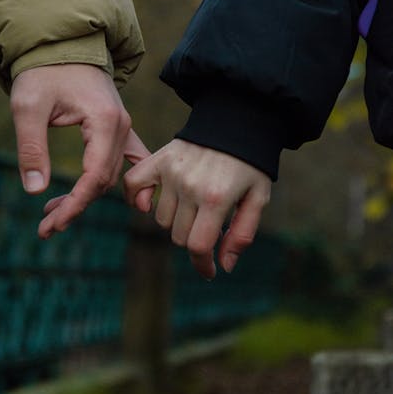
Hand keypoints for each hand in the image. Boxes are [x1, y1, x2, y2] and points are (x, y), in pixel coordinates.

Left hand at [10, 63, 148, 237]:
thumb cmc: (42, 73)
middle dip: (76, 206)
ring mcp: (123, 127)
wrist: (60, 46)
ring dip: (86, 197)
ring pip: (110, 174)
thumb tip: (35, 191)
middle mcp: (121, 126)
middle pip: (104, 180)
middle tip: (45, 228)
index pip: (94, 176)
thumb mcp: (27, 107)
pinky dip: (126, 182)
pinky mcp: (117, 128)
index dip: (75, 204)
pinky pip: (128, 160)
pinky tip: (135, 204)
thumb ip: (31, 148)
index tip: (52, 224)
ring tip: (53, 216)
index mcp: (104, 121)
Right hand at [123, 139, 270, 278]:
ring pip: (161, 218)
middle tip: (210, 227)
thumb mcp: (258, 199)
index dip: (203, 264)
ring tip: (194, 206)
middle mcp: (189, 186)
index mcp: (216, 198)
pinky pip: (134, 184)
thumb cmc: (250, 164)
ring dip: (176, 220)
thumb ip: (242, 234)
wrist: (237, 122)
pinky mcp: (160, 158)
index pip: (197, 246)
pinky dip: (137, 198)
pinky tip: (147, 204)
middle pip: (179, 236)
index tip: (209, 271)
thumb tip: (223, 265)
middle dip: (195, 239)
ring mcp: (171, 172)